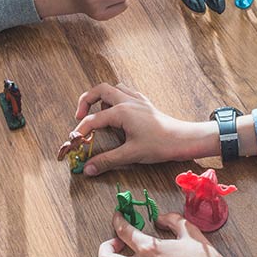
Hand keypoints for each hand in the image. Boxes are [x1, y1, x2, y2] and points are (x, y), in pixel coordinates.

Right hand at [64, 83, 215, 175]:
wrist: (183, 139)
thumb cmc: (160, 145)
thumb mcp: (131, 155)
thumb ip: (107, 161)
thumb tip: (88, 169)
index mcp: (121, 112)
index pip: (93, 119)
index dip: (80, 130)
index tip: (73, 141)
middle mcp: (127, 101)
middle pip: (99, 90)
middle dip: (85, 100)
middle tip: (79, 116)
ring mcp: (137, 100)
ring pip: (113, 87)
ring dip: (101, 97)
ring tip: (97, 113)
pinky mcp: (145, 103)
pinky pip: (126, 92)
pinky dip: (116, 97)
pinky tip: (117, 111)